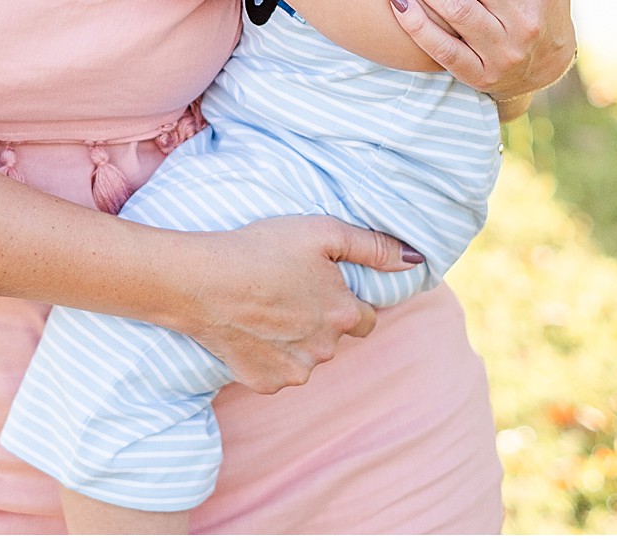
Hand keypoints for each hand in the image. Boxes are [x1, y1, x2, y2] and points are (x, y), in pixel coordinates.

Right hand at [176, 215, 422, 391]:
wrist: (201, 281)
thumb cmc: (262, 248)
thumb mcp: (322, 232)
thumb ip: (373, 247)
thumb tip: (415, 260)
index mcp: (344, 315)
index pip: (367, 318)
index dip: (348, 299)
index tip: (322, 284)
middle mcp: (325, 351)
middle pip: (335, 339)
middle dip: (321, 320)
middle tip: (290, 290)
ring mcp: (294, 372)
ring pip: (307, 357)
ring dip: (296, 338)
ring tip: (266, 306)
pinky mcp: (264, 384)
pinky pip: (277, 372)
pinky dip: (269, 355)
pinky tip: (251, 328)